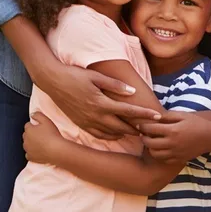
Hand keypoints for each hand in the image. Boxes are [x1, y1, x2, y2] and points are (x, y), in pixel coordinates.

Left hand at [22, 114, 64, 164]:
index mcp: (28, 130)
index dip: (34, 126)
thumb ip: (37, 115)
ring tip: (41, 143)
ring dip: (31, 143)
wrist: (56, 150)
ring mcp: (27, 149)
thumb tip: (32, 114)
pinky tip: (38, 151)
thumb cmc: (52, 135)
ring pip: (27, 144)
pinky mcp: (30, 157)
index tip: (40, 128)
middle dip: (31, 134)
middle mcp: (25, 139)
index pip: (28, 125)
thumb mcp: (46, 120)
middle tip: (41, 135)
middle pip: (26, 135)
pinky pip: (28, 154)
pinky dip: (32, 153)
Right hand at [37, 62, 154, 139]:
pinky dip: (110, 136)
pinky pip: (99, 135)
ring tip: (136, 131)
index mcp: (102, 103)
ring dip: (125, 133)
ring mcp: (88, 122)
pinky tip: (116, 133)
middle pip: (123, 127)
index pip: (129, 112)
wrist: (52, 81)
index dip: (145, 115)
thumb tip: (132, 92)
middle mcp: (96, 115)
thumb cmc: (75, 75)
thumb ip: (115, 86)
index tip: (158, 117)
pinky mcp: (81, 124)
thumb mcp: (96, 76)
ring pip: (112, 133)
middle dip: (138, 128)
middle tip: (150, 128)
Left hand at [140, 110, 207, 164]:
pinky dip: (159, 155)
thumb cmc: (196, 123)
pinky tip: (160, 148)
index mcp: (173, 130)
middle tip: (142, 134)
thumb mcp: (182, 115)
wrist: (210, 137)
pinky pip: (163, 160)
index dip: (143, 126)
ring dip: (150, 147)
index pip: (151, 129)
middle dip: (143, 138)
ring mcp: (175, 153)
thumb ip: (167, 116)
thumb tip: (154, 117)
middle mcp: (172, 143)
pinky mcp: (179, 159)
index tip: (140, 125)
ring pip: (155, 153)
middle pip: (150, 143)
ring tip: (150, 141)